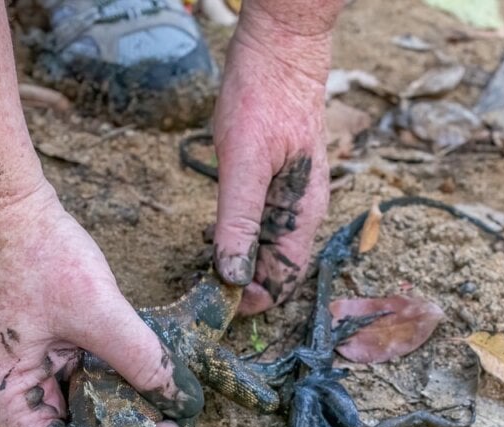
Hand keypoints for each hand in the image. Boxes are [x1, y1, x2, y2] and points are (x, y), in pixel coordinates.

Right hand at [0, 185, 203, 426]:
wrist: (3, 207)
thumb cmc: (35, 257)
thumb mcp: (96, 311)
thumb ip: (141, 359)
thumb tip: (181, 399)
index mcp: (7, 405)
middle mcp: (10, 402)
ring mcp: (24, 379)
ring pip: (77, 418)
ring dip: (116, 415)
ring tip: (163, 409)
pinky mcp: (39, 357)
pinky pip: (77, 387)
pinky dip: (107, 388)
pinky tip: (141, 381)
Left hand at [212, 9, 334, 314]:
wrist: (279, 49)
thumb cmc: (265, 99)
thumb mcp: (244, 165)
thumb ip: (239, 222)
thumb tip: (233, 275)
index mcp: (302, 215)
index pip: (286, 280)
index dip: (256, 298)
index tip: (220, 300)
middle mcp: (301, 212)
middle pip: (274, 268)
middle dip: (242, 280)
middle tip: (202, 280)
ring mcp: (289, 197)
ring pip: (265, 247)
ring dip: (236, 258)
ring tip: (202, 256)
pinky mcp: (275, 182)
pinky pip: (259, 222)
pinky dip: (236, 233)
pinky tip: (211, 229)